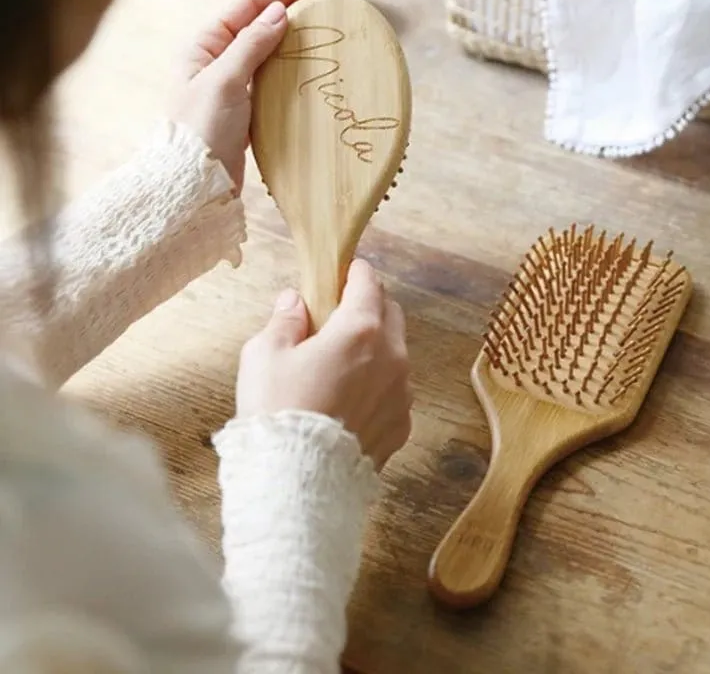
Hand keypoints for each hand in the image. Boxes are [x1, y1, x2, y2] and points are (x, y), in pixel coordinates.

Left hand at [169, 0, 331, 192]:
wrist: (194, 184)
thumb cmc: (200, 131)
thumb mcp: (225, 82)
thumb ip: (251, 45)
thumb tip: (279, 11)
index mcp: (205, 44)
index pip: (250, 4)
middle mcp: (218, 60)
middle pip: (261, 24)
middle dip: (294, 13)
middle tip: (330, 11)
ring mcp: (233, 85)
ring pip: (269, 53)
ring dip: (295, 43)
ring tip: (325, 38)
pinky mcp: (246, 109)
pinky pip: (273, 81)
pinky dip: (292, 73)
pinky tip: (310, 73)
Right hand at [237, 259, 412, 470]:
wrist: (296, 481)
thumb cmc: (277, 411)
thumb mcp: (264, 355)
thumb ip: (285, 320)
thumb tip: (295, 302)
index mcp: (360, 330)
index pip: (368, 283)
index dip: (355, 273)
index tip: (344, 271)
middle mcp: (392, 356)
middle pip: (391, 313)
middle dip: (370, 305)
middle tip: (340, 314)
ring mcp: (402, 393)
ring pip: (397, 353)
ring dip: (377, 347)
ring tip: (343, 362)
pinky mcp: (402, 424)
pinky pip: (396, 391)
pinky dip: (379, 384)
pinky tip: (351, 398)